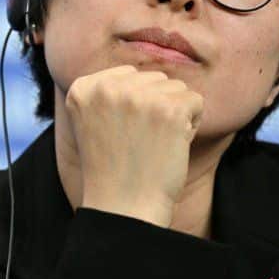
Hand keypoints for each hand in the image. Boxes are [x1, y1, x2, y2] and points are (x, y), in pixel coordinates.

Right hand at [64, 65, 203, 227]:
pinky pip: (195, 100)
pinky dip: (192, 123)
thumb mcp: (92, 120)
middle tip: (140, 140)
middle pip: (152, 78)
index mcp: (83, 88)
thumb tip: (139, 71)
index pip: (127, 74)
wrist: (125, 206)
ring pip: (175, 88)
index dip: (134, 104)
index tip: (121, 132)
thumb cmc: (114, 167)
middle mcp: (108, 87)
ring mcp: (139, 97)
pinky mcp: (169, 109)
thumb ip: (108, 92)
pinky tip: (172, 144)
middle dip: (155, 106)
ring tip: (155, 143)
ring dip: (174, 113)